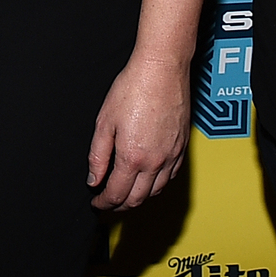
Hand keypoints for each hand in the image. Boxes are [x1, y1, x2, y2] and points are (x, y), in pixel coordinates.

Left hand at [87, 53, 189, 209]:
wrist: (162, 70)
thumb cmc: (132, 88)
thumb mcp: (104, 121)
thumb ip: (98, 155)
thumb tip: (93, 179)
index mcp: (133, 157)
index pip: (117, 194)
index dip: (104, 204)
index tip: (97, 205)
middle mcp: (155, 162)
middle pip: (137, 198)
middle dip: (120, 206)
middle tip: (108, 205)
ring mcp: (172, 156)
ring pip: (155, 192)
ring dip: (139, 199)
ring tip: (125, 196)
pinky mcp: (182, 148)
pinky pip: (170, 178)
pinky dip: (156, 186)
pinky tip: (148, 181)